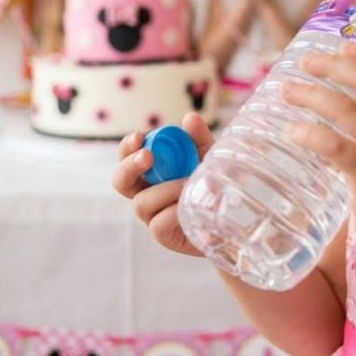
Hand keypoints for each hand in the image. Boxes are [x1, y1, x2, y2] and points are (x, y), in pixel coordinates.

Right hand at [112, 112, 214, 256]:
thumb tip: (190, 118)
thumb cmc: (215, 180)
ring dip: (165, 189)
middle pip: (121, 182)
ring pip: (142, 203)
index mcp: (153, 170)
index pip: (127, 157)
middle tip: (148, 156)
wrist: (234, 214)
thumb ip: (199, 138)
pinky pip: (158, 224)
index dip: (127, 148)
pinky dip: (174, 211)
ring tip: (190, 184)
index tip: (138, 137)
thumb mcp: (210, 155)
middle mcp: (147, 192)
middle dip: (130, 166)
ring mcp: (153, 216)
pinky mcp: (164, 237)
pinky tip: (191, 206)